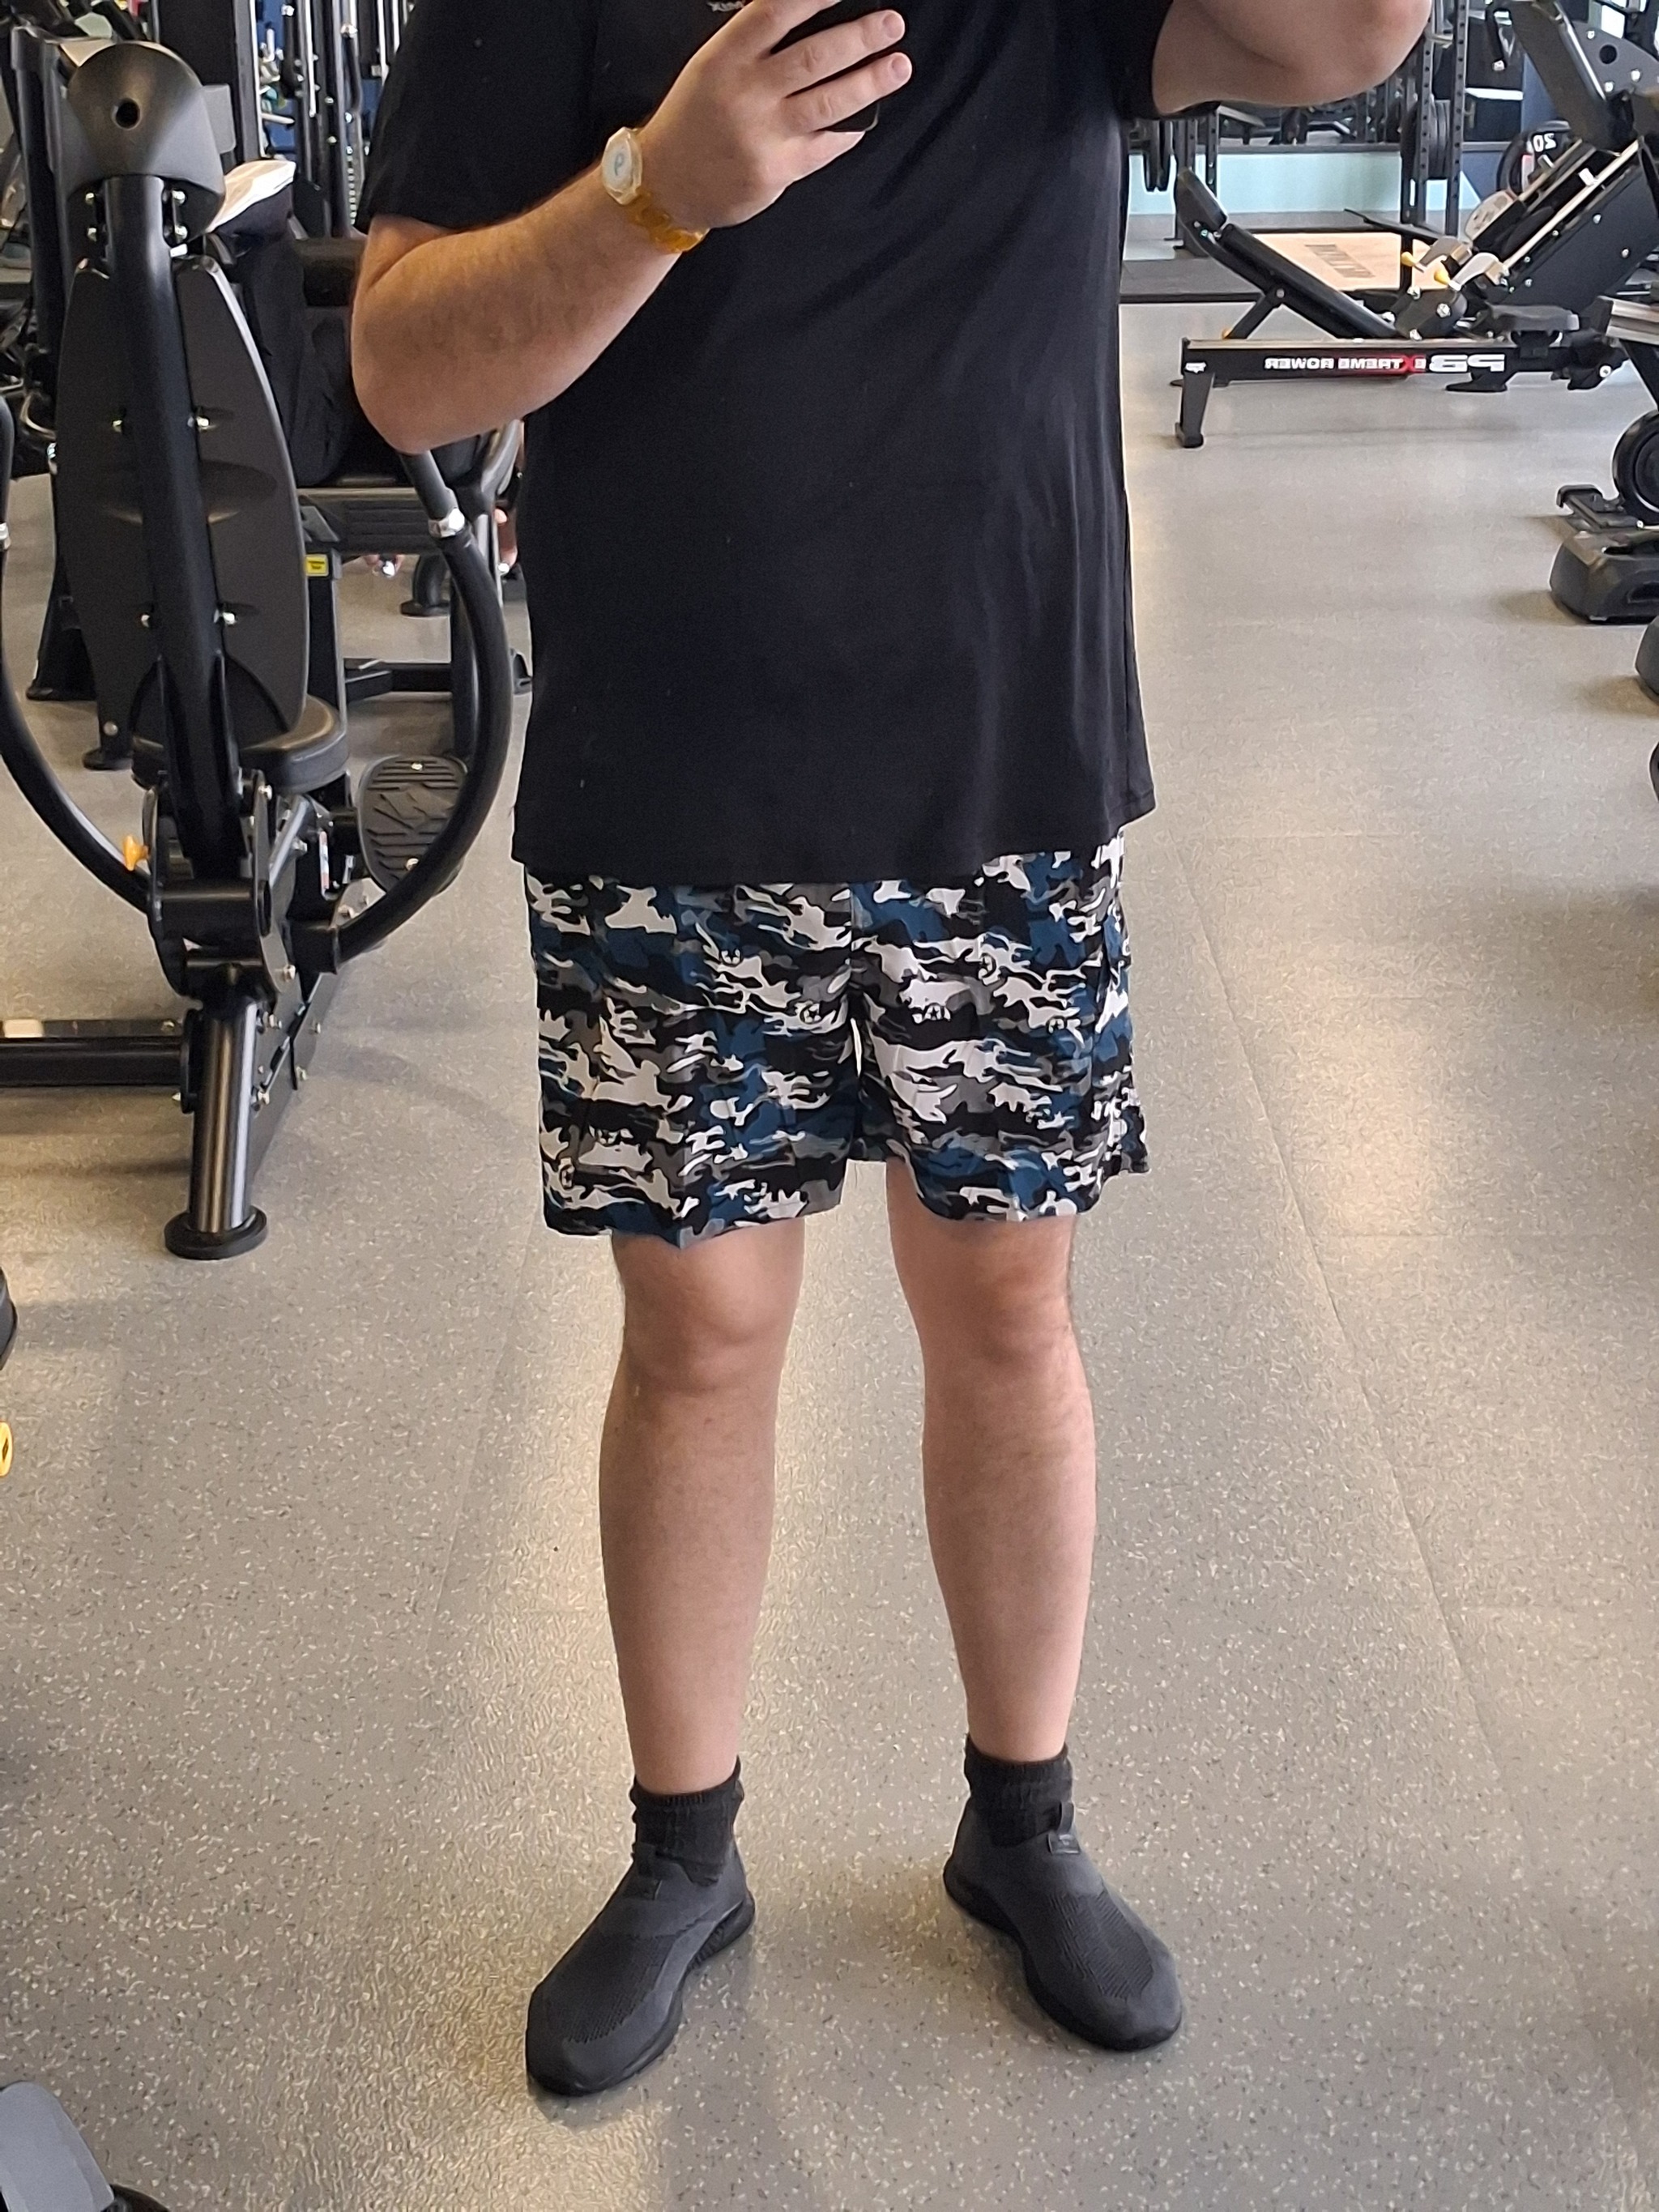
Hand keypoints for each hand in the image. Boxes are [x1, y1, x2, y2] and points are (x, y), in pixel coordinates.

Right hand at [639, 0, 910, 233]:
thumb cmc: (694, 118)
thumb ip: (755, 45)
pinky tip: (867, 117)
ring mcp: (764, 134)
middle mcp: (746, 92)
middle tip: (892, 23)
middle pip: (815, 56)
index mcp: (726, 57)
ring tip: (899, 65)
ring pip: (830, 102)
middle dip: (860, 37)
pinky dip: (850, 130)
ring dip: (871, 82)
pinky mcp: (777, 170)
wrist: (665, 184)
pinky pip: (826, 145)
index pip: (775, 12)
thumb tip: (812, 19)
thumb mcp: (712, 66)